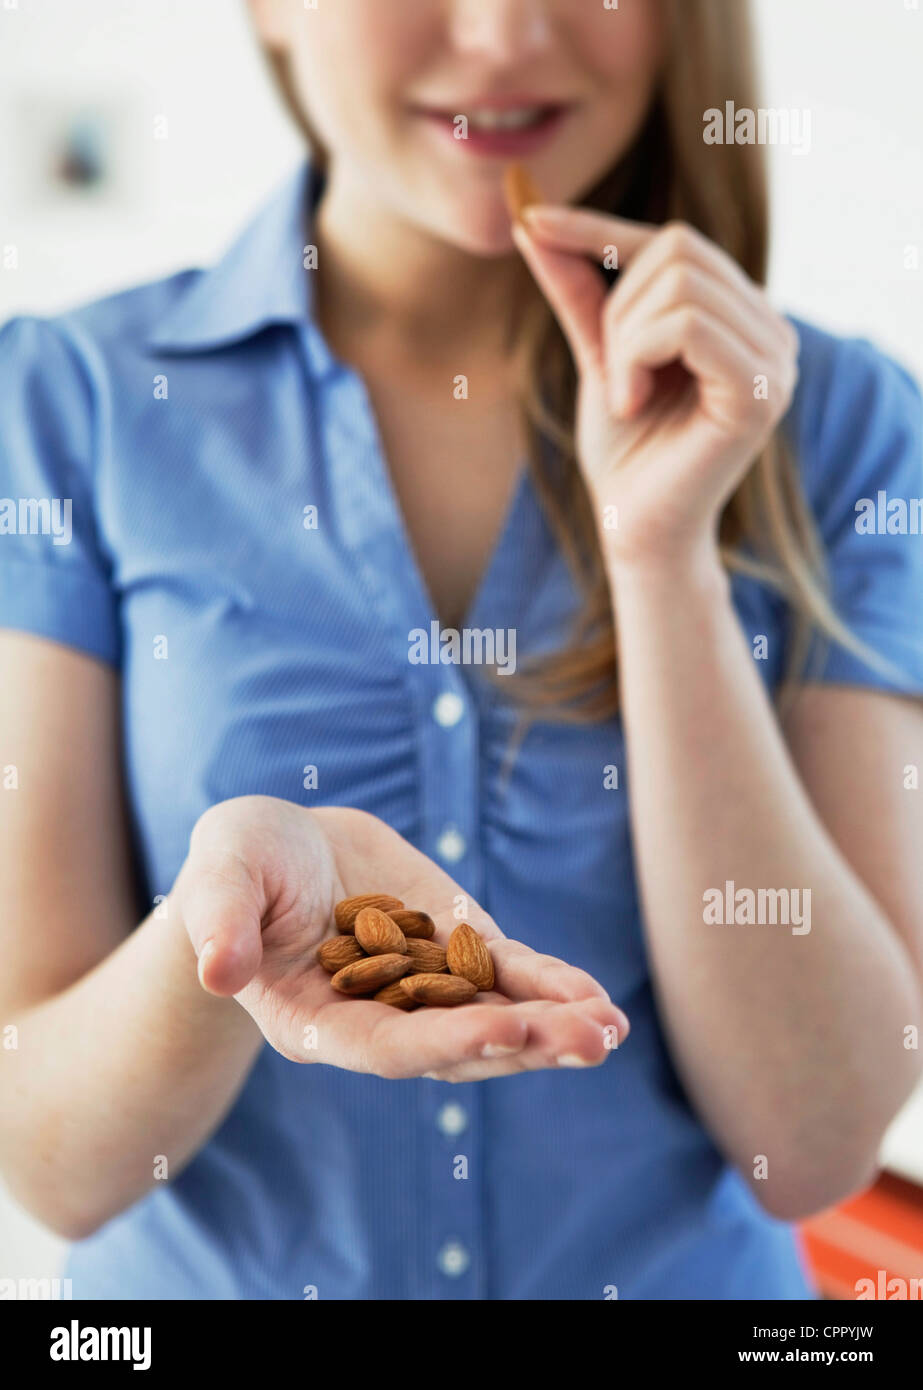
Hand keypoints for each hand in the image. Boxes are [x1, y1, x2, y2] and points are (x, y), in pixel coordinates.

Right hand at [173, 796, 627, 1081]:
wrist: (283, 846)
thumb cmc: (238, 864)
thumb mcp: (220, 880)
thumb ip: (219, 923)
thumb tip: (217, 971)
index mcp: (316, 1022)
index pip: (386, 1047)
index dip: (445, 1040)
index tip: (508, 1030)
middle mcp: (377, 1019)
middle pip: (457, 1046)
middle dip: (524, 1044)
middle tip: (589, 1041)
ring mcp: (422, 989)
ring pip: (494, 1017)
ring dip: (553, 1026)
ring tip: (609, 1028)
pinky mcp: (455, 949)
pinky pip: (508, 975)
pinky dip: (551, 986)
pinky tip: (597, 998)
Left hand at [513, 206, 798, 569]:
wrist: (632, 527)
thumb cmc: (624, 450)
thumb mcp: (598, 354)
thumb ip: (579, 289)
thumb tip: (532, 221)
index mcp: (741, 316)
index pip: (675, 240)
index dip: (599, 229)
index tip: (532, 221)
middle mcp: (771, 330)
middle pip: (678, 250)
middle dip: (619, 307)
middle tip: (613, 376)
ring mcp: (776, 360)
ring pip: (680, 286)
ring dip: (626, 341)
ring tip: (624, 397)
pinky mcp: (762, 392)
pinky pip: (689, 326)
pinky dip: (639, 359)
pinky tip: (630, 405)